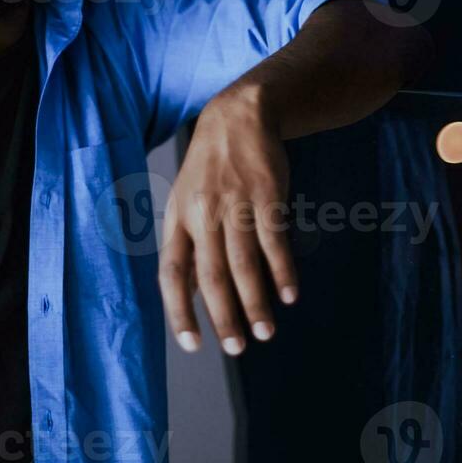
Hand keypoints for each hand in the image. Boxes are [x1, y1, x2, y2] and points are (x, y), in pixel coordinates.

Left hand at [159, 85, 297, 355]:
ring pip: (243, 265)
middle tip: (238, 348)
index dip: (180, 311)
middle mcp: (202, 214)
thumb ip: (190, 246)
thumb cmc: (211, 166)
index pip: (172, 274)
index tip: (192, 344)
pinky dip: (282, 272)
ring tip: (266, 333)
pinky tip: (288, 295)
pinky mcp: (266, 196)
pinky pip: (273, 242)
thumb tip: (191, 294)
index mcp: (178, 219)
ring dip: (256, 303)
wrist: (239, 115)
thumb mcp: (186, 200)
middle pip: (211, 276)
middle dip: (224, 317)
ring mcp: (234, 204)